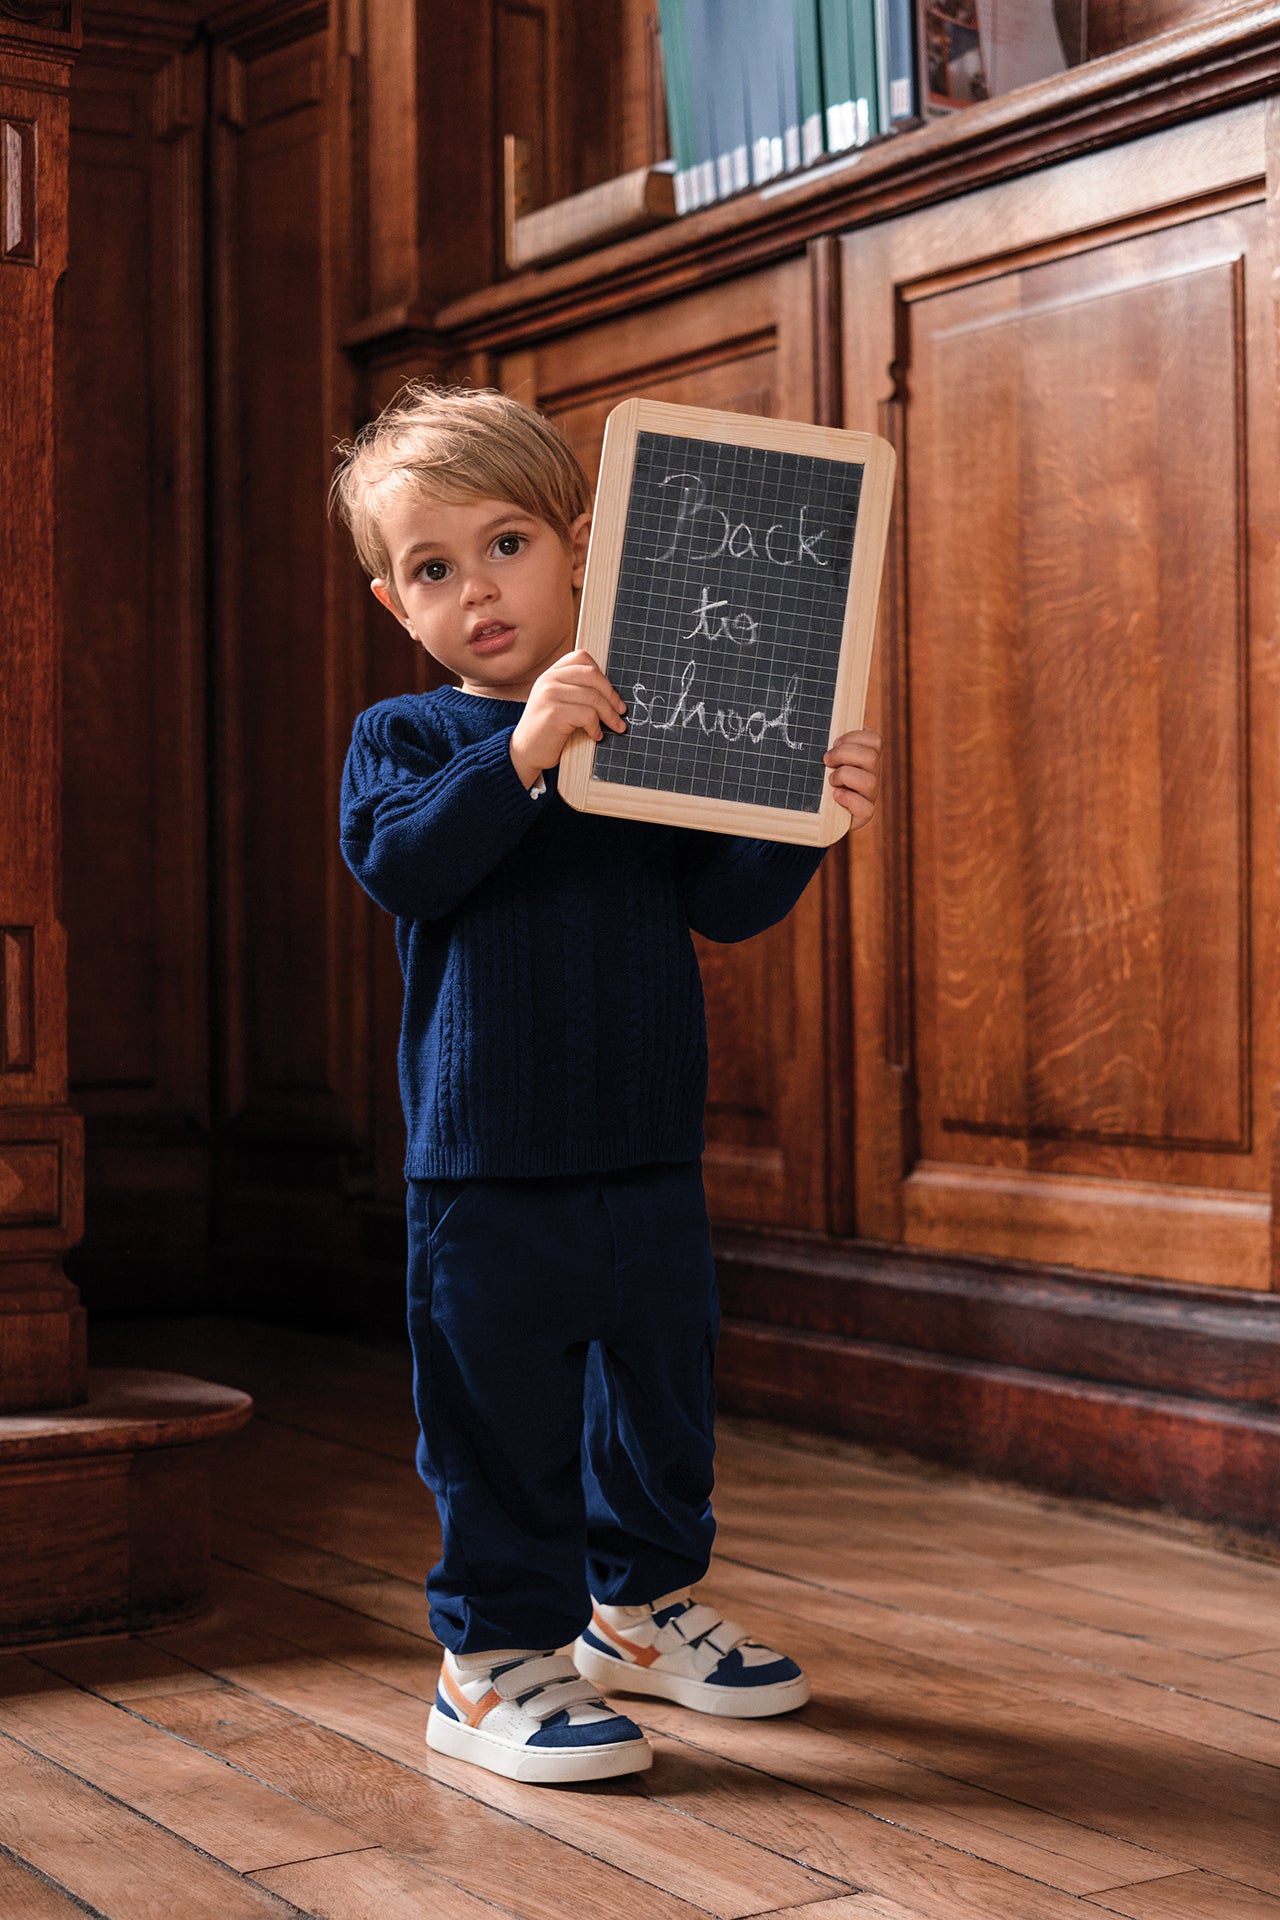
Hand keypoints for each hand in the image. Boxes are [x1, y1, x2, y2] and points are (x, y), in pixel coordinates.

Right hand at [509, 650, 626, 787]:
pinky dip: (596, 727)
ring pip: (594, 697)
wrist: (524, 752)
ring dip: (609, 716)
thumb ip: (577, 690)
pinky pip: (588, 715)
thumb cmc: (548, 730)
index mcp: (551, 673)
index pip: (582, 658)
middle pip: (592, 675)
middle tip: (621, 712)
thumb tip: (612, 691)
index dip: (602, 676)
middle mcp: (548, 679)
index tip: (611, 695)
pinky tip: (595, 736)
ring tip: (614, 727)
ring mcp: (549, 694)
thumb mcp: (559, 702)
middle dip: (612, 695)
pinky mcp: (554, 712)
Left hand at [824, 727, 881, 828]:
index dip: (854, 737)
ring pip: (871, 781)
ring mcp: (869, 796)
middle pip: (872, 757)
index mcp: (866, 759)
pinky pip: (866, 808)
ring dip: (845, 776)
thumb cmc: (818, 782)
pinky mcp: (863, 815)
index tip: (835, 743)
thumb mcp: (823, 761)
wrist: (814, 812)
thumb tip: (828, 731)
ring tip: (831, 781)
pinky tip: (836, 796)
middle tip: (827, 761)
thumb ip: (829, 747)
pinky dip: (849, 800)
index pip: (874, 740)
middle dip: (844, 754)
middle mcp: (872, 775)